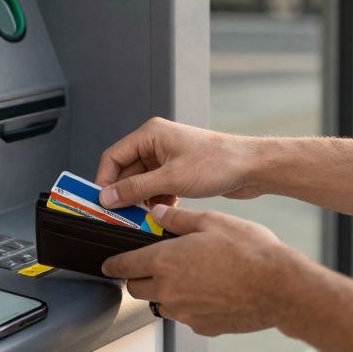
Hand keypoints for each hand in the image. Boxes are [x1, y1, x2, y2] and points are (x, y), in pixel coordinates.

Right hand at [96, 117, 263, 208]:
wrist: (251, 167)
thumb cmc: (218, 163)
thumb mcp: (172, 178)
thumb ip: (136, 188)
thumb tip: (107, 196)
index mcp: (151, 134)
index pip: (113, 157)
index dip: (104, 180)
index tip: (100, 203)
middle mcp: (157, 143)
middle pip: (126, 171)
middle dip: (124, 194)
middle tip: (119, 216)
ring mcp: (168, 157)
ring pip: (142, 182)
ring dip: (141, 200)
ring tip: (142, 217)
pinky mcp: (179, 171)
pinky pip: (157, 187)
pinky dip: (156, 200)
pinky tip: (162, 212)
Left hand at [101, 204, 311, 336]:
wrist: (280, 287)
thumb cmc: (251, 252)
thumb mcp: (212, 222)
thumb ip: (178, 219)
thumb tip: (156, 213)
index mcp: (166, 261)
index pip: (124, 265)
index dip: (113, 264)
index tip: (108, 265)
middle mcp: (169, 290)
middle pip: (136, 289)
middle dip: (137, 278)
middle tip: (150, 266)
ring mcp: (185, 312)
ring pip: (160, 304)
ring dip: (163, 292)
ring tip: (187, 276)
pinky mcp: (202, 326)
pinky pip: (185, 315)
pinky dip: (188, 305)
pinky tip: (209, 291)